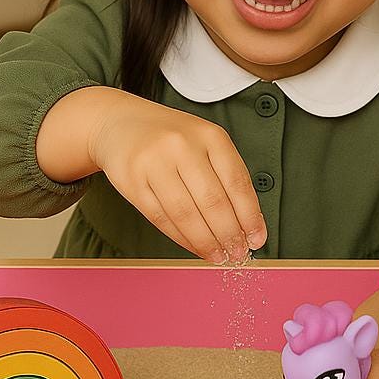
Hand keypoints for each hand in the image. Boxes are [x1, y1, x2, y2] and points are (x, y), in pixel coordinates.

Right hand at [87, 92, 266, 263]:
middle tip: (237, 253)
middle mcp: (182, 146)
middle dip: (229, 235)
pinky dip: (181, 238)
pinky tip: (194, 246)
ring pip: (186, 214)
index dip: (250, 216)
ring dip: (206, 242)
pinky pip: (162, 218)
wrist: (122, 123)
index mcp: (209, 135)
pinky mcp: (133, 182)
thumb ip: (226, 176)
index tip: (256, 238)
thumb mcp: (204, 142)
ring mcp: (155, 163)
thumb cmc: (170, 137)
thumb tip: (247, 222)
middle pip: (213, 202)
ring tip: (217, 255)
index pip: (237, 182)